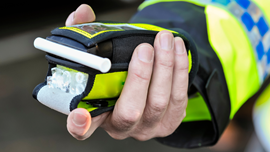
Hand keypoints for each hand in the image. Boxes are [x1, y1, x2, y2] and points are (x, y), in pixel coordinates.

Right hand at [66, 4, 188, 140]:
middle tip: (144, 48)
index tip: (81, 114)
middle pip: (131, 111)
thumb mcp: (99, 55)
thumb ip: (87, 34)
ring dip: (165, 67)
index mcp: (98, 115)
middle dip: (140, 76)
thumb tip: (82, 12)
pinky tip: (177, 49)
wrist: (142, 86)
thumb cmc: (117, 73)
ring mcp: (148, 126)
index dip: (79, 125)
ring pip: (160, 102)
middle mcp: (122, 126)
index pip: (82, 128)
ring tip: (165, 40)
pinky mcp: (170, 121)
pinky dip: (180, 70)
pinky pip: (179, 97)